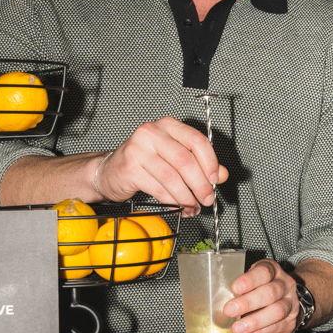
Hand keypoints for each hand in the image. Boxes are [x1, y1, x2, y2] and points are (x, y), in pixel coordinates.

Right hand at [95, 117, 226, 212]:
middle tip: (207, 199)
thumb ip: (200, 164)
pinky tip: (178, 207)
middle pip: (185, 160)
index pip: (196, 141)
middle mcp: (152, 132)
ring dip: (187, 197)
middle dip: (200, 184)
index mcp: (168, 126)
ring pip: (172, 177)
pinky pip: (158, 188)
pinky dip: (172, 201)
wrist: (109, 171)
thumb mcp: (174, 158)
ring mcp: (138, 149)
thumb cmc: (144, 162)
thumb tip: (222, 175)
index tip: (216, 180)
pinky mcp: (130, 168)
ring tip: (193, 206)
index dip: (210, 162)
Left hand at [222, 259, 299, 332]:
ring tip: (237, 328)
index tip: (235, 288)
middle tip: (229, 310)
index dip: (249, 280)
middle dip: (248, 302)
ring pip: (277, 311)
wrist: (286, 301)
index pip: (264, 272)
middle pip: (270, 292)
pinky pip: (276, 327)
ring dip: (255, 321)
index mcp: (273, 271)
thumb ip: (240, 287)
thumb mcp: (252, 281)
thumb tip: (216, 299)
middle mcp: (284, 285)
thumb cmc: (261, 289)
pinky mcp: (290, 321)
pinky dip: (259, 331)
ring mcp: (290, 303)